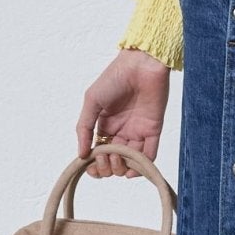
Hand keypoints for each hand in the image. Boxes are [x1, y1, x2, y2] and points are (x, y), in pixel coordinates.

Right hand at [77, 48, 170, 177]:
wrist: (141, 64)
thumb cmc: (114, 78)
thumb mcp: (92, 101)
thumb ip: (84, 127)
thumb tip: (81, 154)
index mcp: (105, 125)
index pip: (98, 153)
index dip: (93, 164)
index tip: (90, 165)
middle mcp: (121, 131)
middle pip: (113, 161)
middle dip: (107, 166)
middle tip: (105, 158)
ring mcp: (137, 131)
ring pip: (130, 161)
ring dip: (122, 168)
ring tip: (117, 159)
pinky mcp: (153, 130)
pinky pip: (149, 154)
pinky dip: (142, 166)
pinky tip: (132, 169)